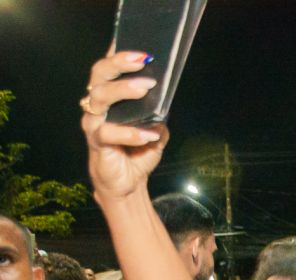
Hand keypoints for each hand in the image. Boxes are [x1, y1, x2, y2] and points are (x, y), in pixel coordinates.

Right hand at [82, 52, 169, 201]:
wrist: (127, 184)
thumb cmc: (138, 152)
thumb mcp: (156, 130)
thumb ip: (159, 114)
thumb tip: (167, 99)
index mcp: (110, 98)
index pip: (109, 70)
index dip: (117, 55)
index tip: (136, 46)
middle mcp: (97, 106)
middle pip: (100, 76)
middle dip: (119, 65)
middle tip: (142, 60)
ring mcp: (94, 123)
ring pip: (100, 98)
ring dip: (123, 90)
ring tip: (146, 88)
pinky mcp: (96, 142)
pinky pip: (108, 133)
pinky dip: (130, 132)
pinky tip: (148, 134)